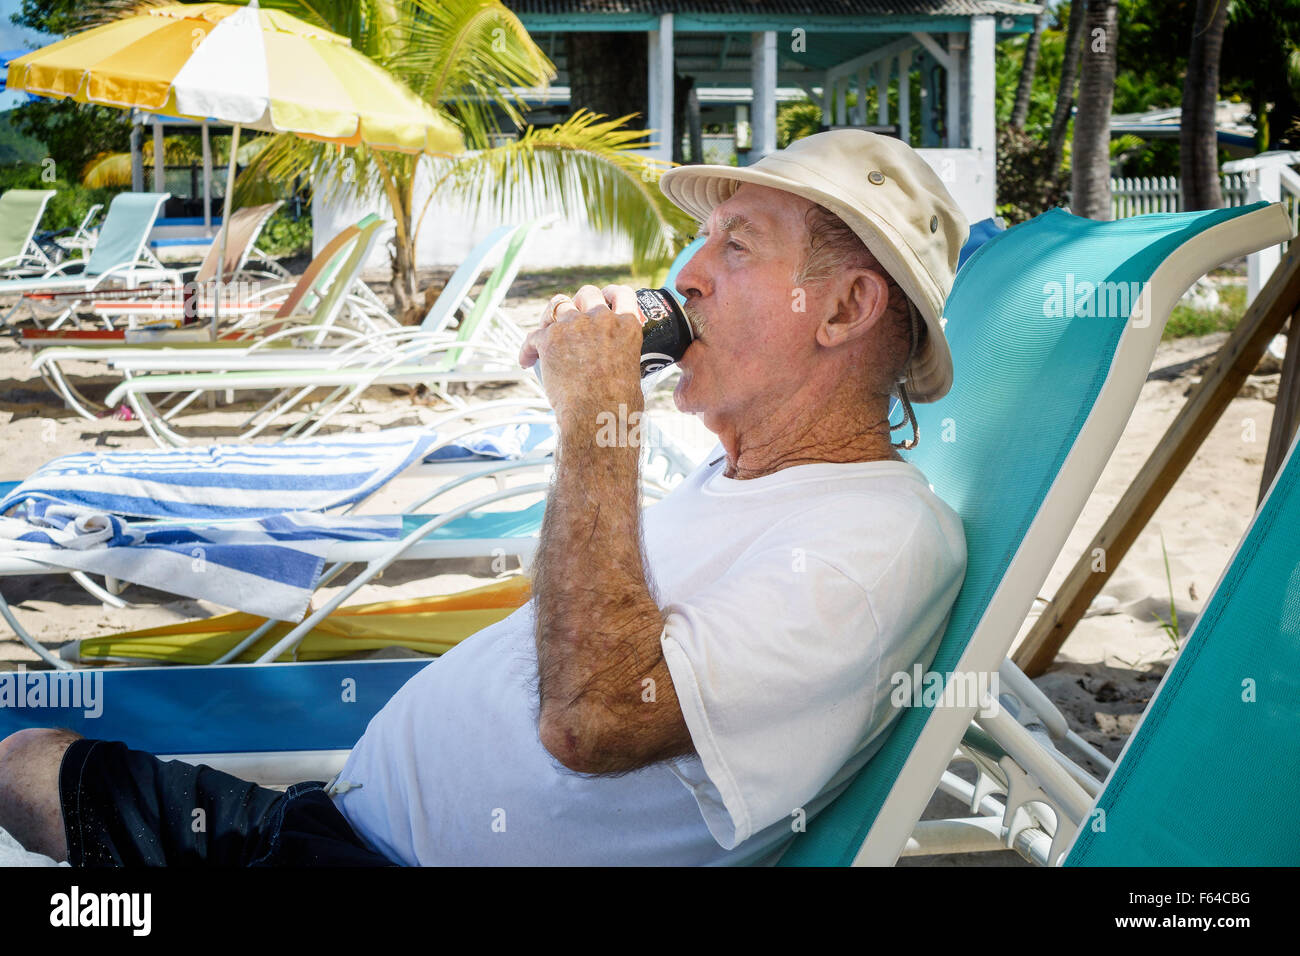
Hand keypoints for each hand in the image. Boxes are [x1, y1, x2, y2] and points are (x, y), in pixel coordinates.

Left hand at [519, 284, 643, 423]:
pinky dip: (528, 348)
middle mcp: (600, 319)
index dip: (611, 294)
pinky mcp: (549, 338)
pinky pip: (533, 336)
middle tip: (574, 317)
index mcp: (626, 326)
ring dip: (552, 316)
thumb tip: (616, 365)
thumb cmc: (617, 405)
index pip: (621, 294)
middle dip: (579, 302)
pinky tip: (527, 360)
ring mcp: (574, 325)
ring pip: (558, 304)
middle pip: (587, 293)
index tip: (605, 299)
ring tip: (547, 331)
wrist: (596, 415)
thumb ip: (622, 356)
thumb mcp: (632, 371)